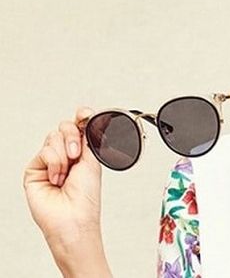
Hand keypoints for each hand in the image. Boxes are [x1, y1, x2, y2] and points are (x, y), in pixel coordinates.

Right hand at [22, 106, 110, 274]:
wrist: (73, 216)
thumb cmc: (86, 196)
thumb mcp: (92, 161)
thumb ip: (88, 139)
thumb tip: (87, 119)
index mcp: (82, 152)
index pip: (79, 126)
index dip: (82, 116)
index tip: (86, 114)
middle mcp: (65, 154)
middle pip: (65, 127)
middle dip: (72, 136)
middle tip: (76, 154)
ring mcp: (50, 161)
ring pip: (54, 137)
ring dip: (63, 153)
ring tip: (67, 172)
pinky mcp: (35, 168)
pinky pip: (44, 150)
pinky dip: (54, 162)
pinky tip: (56, 178)